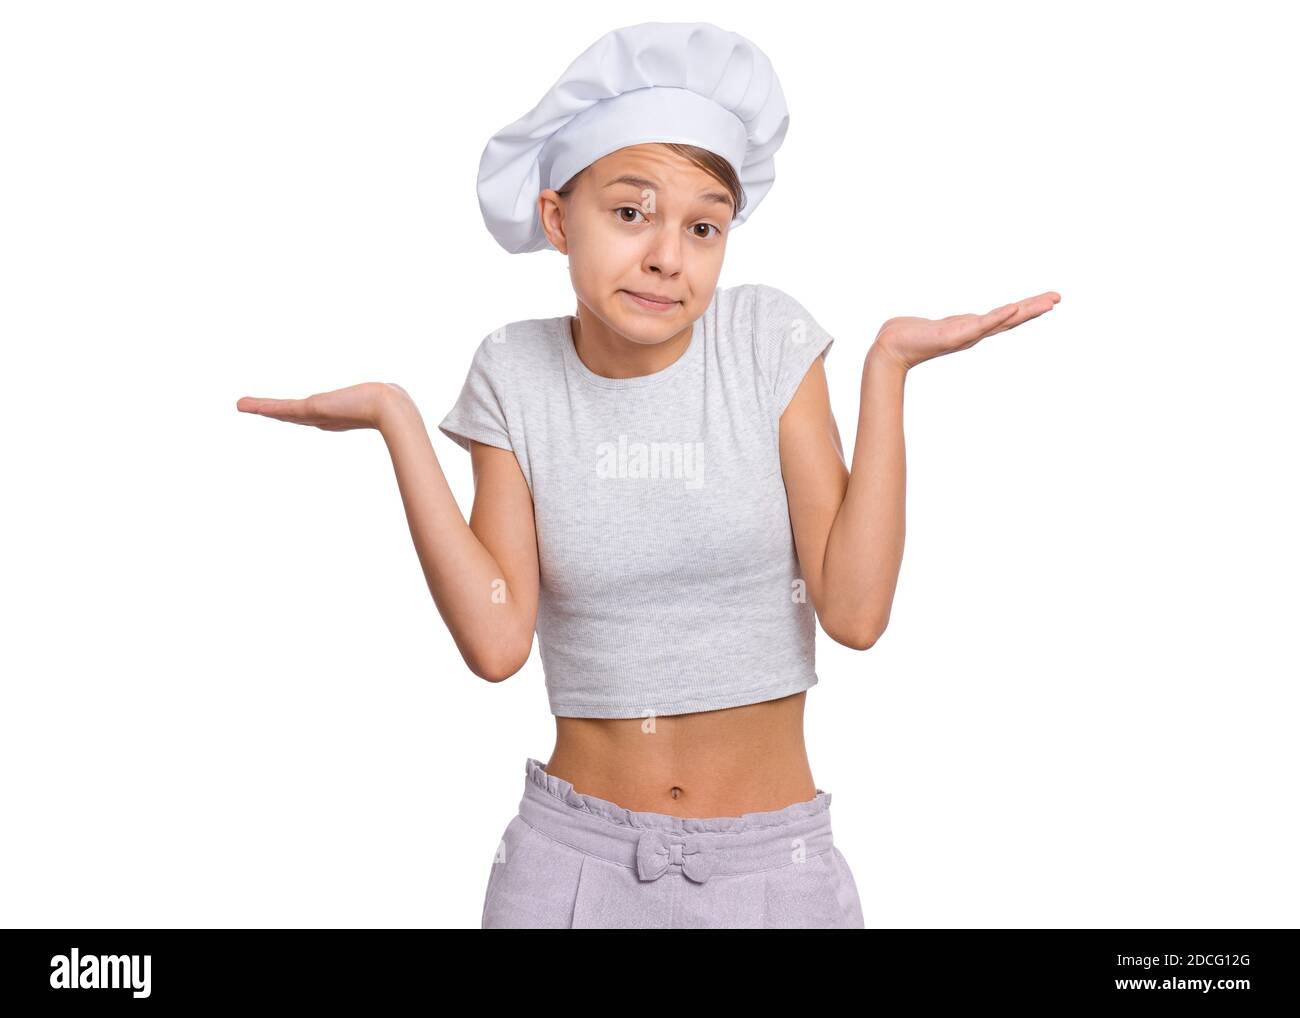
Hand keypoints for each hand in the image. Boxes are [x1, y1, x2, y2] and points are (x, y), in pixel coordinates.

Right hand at [235, 382, 410, 431]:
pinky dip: (264, 407)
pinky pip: (282, 408)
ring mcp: (315, 415)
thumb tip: (394, 391)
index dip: (292, 414)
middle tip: (247, 407)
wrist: (387, 408)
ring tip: (241, 405)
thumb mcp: (380, 398)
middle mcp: (322, 417)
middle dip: (269, 411)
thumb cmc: (388, 403)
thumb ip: (381, 396)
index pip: (307, 414)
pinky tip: (248, 405)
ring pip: (282, 412)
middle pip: (290, 414)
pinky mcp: (311, 410)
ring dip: (261, 408)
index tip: (280, 413)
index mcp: (334, 414)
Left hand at [873, 291, 1060, 371]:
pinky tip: (1012, 309)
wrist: (890, 348)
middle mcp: (973, 333)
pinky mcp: (952, 336)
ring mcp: (965, 335)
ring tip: (1045, 303)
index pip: (1007, 318)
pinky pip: (978, 325)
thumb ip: (959, 325)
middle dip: (1035, 309)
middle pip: (1011, 320)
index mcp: (973, 329)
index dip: (1028, 309)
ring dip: (1024, 312)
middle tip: (1058, 298)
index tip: (1050, 300)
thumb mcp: (944, 327)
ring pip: (1000, 322)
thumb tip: (970, 323)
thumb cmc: (912, 336)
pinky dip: (996, 318)